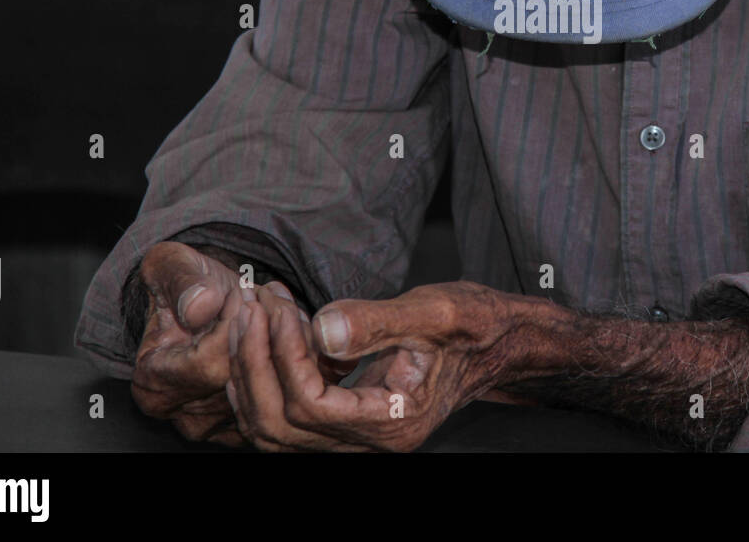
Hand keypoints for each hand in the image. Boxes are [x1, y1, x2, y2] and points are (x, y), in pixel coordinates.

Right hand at [129, 241, 329, 444]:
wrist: (197, 301)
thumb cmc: (181, 282)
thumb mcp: (170, 265)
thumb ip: (182, 282)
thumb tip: (201, 307)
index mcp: (154, 385)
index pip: (210, 363)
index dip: (235, 320)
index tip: (243, 289)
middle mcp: (187, 415)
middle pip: (247, 379)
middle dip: (271, 331)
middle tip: (273, 293)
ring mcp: (222, 423)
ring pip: (274, 387)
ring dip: (290, 341)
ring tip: (281, 303)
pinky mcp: (253, 420)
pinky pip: (288, 392)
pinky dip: (298, 357)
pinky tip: (293, 325)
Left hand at [227, 281, 521, 451]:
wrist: (499, 341)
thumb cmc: (474, 325)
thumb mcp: (434, 312)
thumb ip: (376, 322)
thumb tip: (321, 328)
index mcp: (393, 421)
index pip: (311, 405)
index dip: (283, 356)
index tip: (277, 307)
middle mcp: (371, 441)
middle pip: (281, 427)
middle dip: (255, 364)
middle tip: (249, 307)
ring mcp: (357, 435)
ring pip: (275, 430)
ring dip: (252, 373)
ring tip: (249, 317)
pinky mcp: (347, 419)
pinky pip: (288, 416)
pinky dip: (266, 379)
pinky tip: (267, 334)